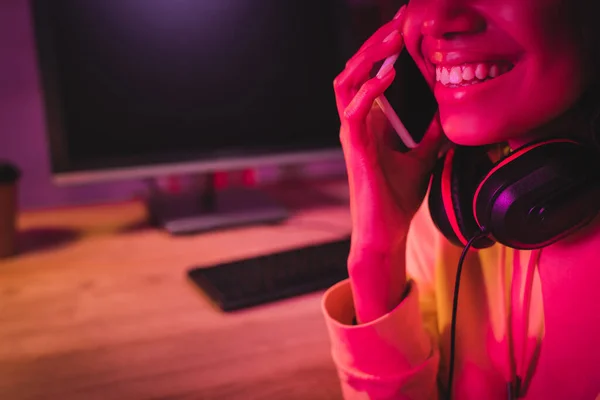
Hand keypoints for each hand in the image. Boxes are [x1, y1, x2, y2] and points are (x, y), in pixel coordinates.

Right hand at [333, 6, 446, 321]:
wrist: (385, 231)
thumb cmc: (396, 198)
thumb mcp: (422, 157)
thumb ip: (429, 133)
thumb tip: (449, 113)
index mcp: (369, 123)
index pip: (368, 75)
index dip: (382, 50)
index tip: (405, 30)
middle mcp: (356, 124)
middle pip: (353, 70)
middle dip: (374, 45)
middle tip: (398, 24)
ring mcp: (353, 136)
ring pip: (345, 83)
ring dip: (367, 59)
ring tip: (391, 40)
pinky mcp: (356, 150)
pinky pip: (353, 112)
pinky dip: (368, 91)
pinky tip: (387, 76)